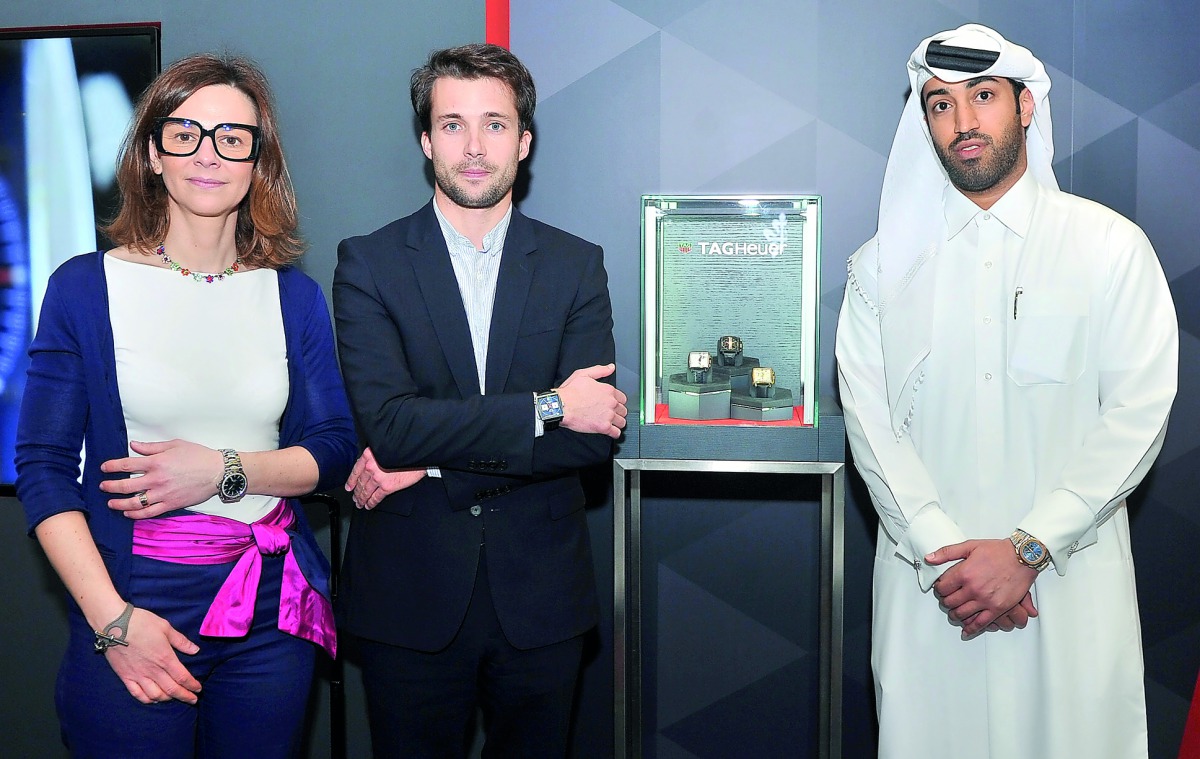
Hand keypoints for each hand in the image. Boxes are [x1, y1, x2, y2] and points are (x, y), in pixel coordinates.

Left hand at [100, 440, 222, 518]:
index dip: (111, 466)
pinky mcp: (171, 504)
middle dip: (110, 486)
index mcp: (157, 462)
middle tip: (103, 486)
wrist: (218, 472)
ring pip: (134, 503)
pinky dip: (135, 515)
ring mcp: (163, 494)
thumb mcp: (175, 445)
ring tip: (111, 503)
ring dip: (119, 504)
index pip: (126, 465)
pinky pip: (149, 513)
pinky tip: (128, 513)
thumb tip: (133, 445)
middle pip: (125, 486)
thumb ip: (151, 447)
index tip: (104, 468)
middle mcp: (157, 479)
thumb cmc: (198, 456)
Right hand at [104, 606, 201, 703]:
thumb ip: (181, 641)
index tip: (198, 689)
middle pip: (171, 689)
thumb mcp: (166, 628)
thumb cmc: (142, 623)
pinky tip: (153, 699)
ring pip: (155, 695)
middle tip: (193, 700)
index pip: (182, 677)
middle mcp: (153, 670)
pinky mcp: (125, 677)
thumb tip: (195, 650)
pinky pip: (137, 694)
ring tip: (174, 698)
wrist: (114, 625)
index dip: (192, 686)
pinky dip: (147, 699)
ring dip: (167, 699)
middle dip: (184, 696)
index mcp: (165, 658)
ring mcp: (138, 675)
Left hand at [345, 447, 426, 508]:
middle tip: (355, 498)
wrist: (416, 454)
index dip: (351, 481)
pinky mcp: (387, 487)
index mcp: (369, 456)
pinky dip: (371, 502)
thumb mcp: (385, 448)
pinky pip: (376, 497)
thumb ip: (376, 456)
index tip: (349, 487)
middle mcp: (371, 467)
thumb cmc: (404, 450)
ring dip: (361, 499)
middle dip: (356, 492)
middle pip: (360, 483)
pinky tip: (369, 505)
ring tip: (360, 503)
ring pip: (366, 491)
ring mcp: (378, 478)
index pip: (356, 471)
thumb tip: (370, 464)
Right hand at [557, 363, 627, 438]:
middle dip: (618, 412)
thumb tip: (611, 368)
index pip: (623, 398)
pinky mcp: (604, 427)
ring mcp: (608, 416)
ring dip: (617, 423)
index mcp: (608, 390)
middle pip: (623, 410)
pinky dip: (614, 433)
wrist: (561, 406)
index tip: (612, 404)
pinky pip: (616, 433)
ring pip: (622, 422)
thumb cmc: (570, 392)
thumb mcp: (583, 374)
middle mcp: (611, 403)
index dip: (617, 401)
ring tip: (611, 423)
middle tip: (610, 413)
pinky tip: (610, 431)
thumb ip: (600, 370)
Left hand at [927, 539, 1038, 638]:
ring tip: (954, 612)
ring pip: (961, 614)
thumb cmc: (998, 551)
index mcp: (964, 573)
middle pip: (950, 602)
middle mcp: (973, 589)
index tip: (941, 589)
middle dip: (945, 602)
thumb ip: (947, 553)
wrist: (1023, 557)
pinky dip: (971, 629)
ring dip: (954, 615)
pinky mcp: (997, 608)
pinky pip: (980, 623)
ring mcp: (985, 600)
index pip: (942, 588)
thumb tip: (929, 558)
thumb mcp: (970, 546)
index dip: (939, 589)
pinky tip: (966, 631)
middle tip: (947, 600)